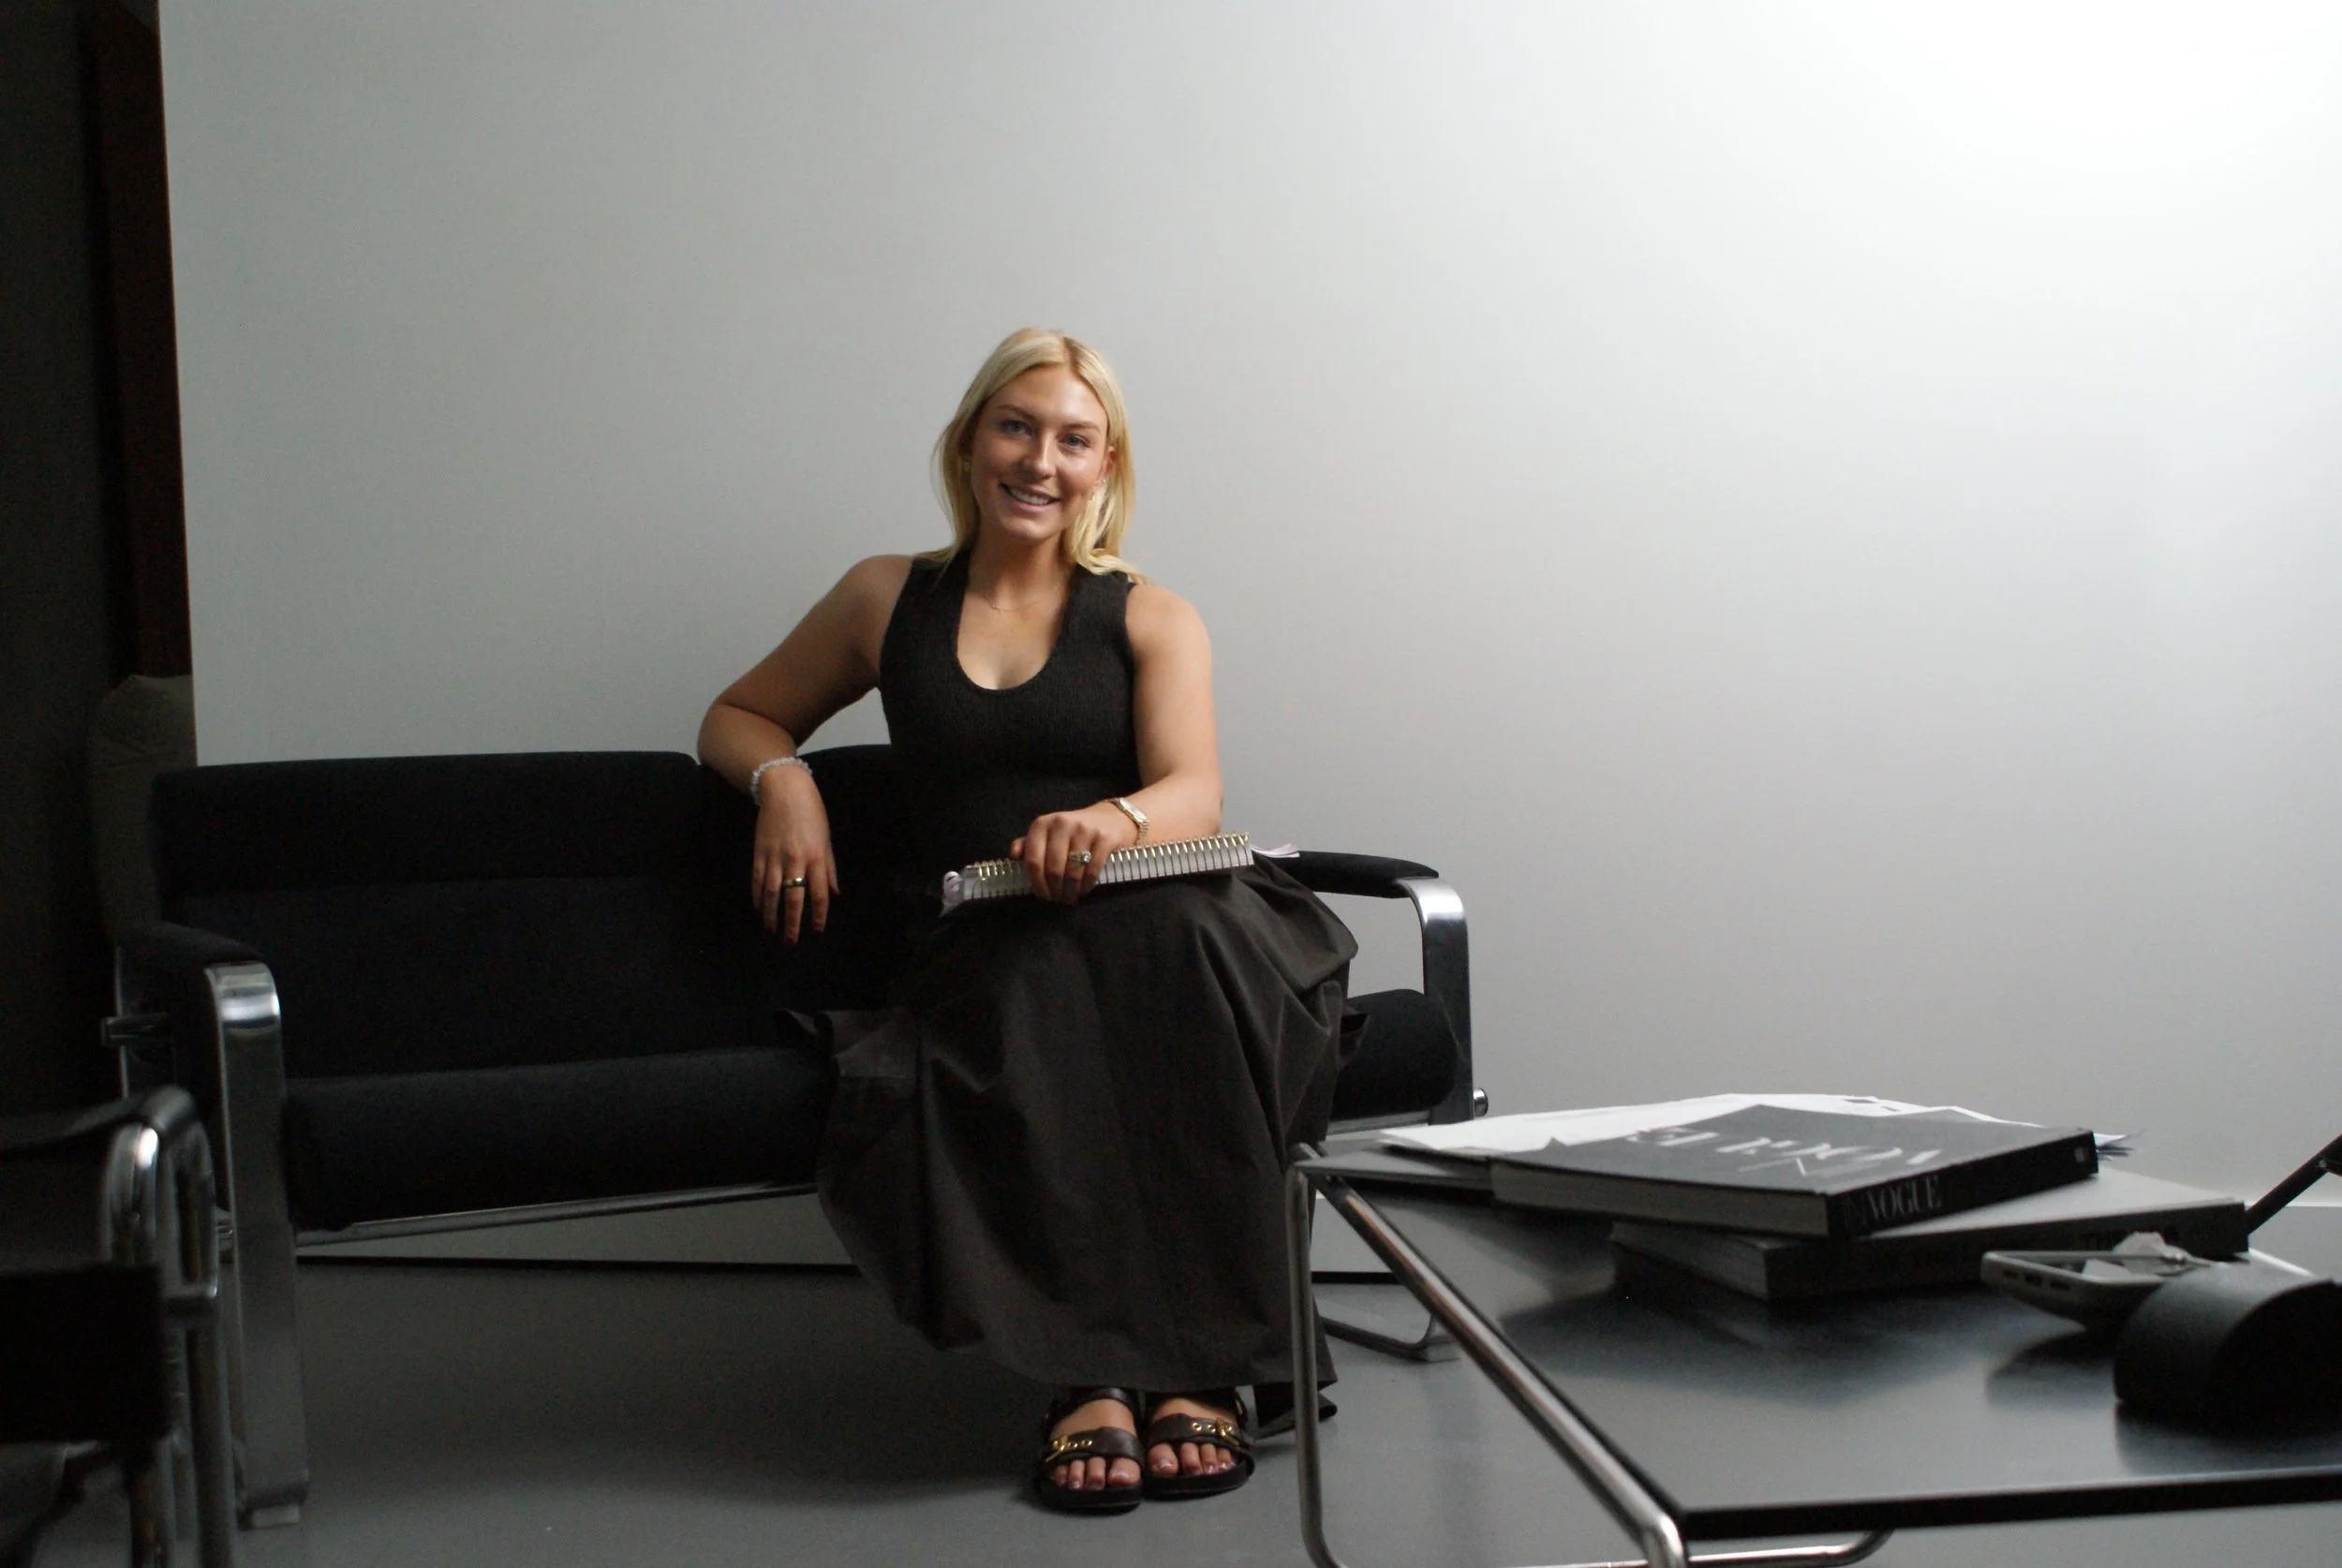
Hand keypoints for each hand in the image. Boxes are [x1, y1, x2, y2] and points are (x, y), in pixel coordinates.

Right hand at [751, 764, 839, 942]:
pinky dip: (758, 897)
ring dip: (771, 916)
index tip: (816, 931)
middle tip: (790, 942)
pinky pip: (758, 880)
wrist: (784, 789)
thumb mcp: (827, 838)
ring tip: (771, 931)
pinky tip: (759, 909)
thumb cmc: (811, 812)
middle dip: (792, 924)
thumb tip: (834, 893)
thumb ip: (829, 868)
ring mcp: (775, 857)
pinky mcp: (759, 852)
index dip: (818, 916)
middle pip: (794, 900)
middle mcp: (796, 860)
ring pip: (773, 894)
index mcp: (817, 857)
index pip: (819, 895)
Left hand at [1010, 802, 1139, 904]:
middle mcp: (1062, 823)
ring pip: (1072, 872)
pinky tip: (1083, 890)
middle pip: (1052, 868)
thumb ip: (1029, 845)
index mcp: (1043, 824)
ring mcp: (1084, 829)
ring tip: (1070, 898)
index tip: (1042, 895)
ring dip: (1070, 891)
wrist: (1110, 819)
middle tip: (1057, 899)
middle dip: (1054, 890)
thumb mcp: (1048, 834)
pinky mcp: (1104, 838)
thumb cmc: (1073, 832)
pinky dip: (1086, 886)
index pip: (1033, 860)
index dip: (1036, 883)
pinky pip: (1091, 870)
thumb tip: (1013, 855)